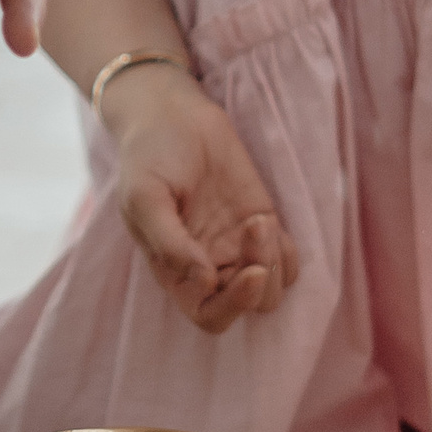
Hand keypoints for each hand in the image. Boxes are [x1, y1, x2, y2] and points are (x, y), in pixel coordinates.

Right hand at [101, 61, 302, 331]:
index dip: (231, 307)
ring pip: (272, 288)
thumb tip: (204, 282)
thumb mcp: (144, 197)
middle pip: (246, 307)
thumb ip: (169, 243)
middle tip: (255, 233)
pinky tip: (265, 220)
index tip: (247, 273)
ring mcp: (237, 247)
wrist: (172, 115)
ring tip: (256, 219)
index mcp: (175, 271)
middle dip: (257, 284)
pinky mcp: (261, 224)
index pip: (209, 316)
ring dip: (273, 261)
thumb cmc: (149, 156)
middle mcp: (209, 267)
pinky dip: (287, 251)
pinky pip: (287, 261)